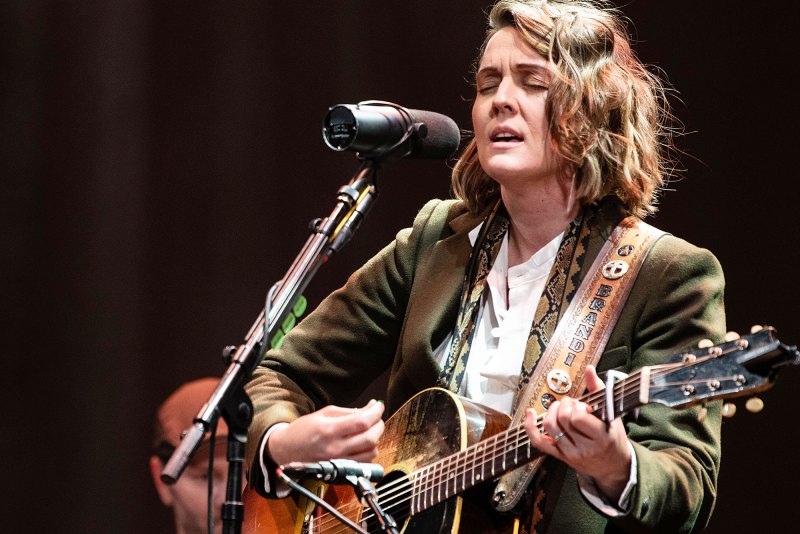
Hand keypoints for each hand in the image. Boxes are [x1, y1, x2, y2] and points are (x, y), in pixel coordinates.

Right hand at [267, 399, 384, 465]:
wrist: (285, 451)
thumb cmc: (303, 430)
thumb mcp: (323, 414)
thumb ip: (348, 412)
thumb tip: (369, 409)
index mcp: (329, 431)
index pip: (362, 422)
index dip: (376, 412)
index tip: (378, 405)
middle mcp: (335, 449)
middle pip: (370, 438)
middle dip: (379, 424)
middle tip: (376, 416)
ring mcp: (338, 462)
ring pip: (371, 452)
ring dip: (375, 439)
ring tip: (368, 429)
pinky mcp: (340, 471)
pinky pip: (364, 462)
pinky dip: (369, 451)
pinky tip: (363, 442)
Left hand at [525, 365, 630, 501]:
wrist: (613, 466)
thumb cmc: (613, 436)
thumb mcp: (611, 414)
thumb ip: (599, 390)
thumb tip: (589, 369)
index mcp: (601, 437)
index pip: (578, 417)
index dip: (577, 406)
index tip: (583, 406)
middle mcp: (585, 448)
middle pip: (563, 419)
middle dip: (565, 405)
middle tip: (572, 404)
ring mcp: (571, 454)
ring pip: (550, 427)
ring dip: (552, 411)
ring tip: (561, 408)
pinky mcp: (560, 457)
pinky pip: (539, 442)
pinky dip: (531, 427)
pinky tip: (531, 414)